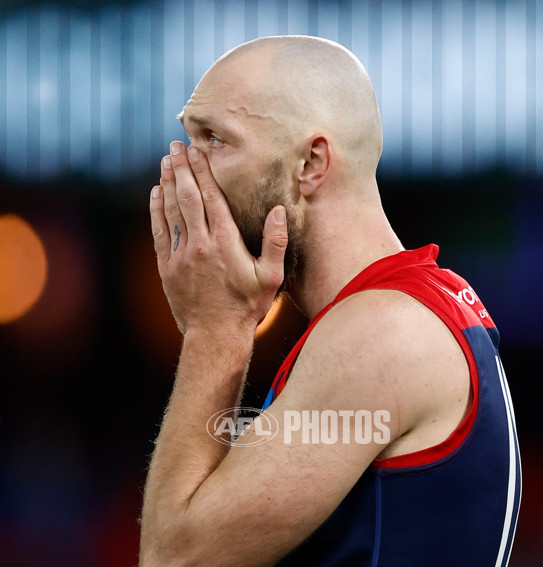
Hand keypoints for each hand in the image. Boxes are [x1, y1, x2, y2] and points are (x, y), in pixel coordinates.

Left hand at [149, 141, 287, 333]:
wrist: (216, 336)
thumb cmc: (247, 308)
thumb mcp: (271, 278)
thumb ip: (276, 242)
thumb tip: (278, 210)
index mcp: (225, 243)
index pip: (212, 197)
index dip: (203, 171)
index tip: (197, 150)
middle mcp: (200, 244)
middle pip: (187, 197)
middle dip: (182, 168)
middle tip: (176, 146)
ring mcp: (180, 255)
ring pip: (171, 210)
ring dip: (168, 182)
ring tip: (166, 160)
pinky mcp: (167, 267)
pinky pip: (159, 231)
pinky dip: (157, 209)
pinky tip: (156, 192)